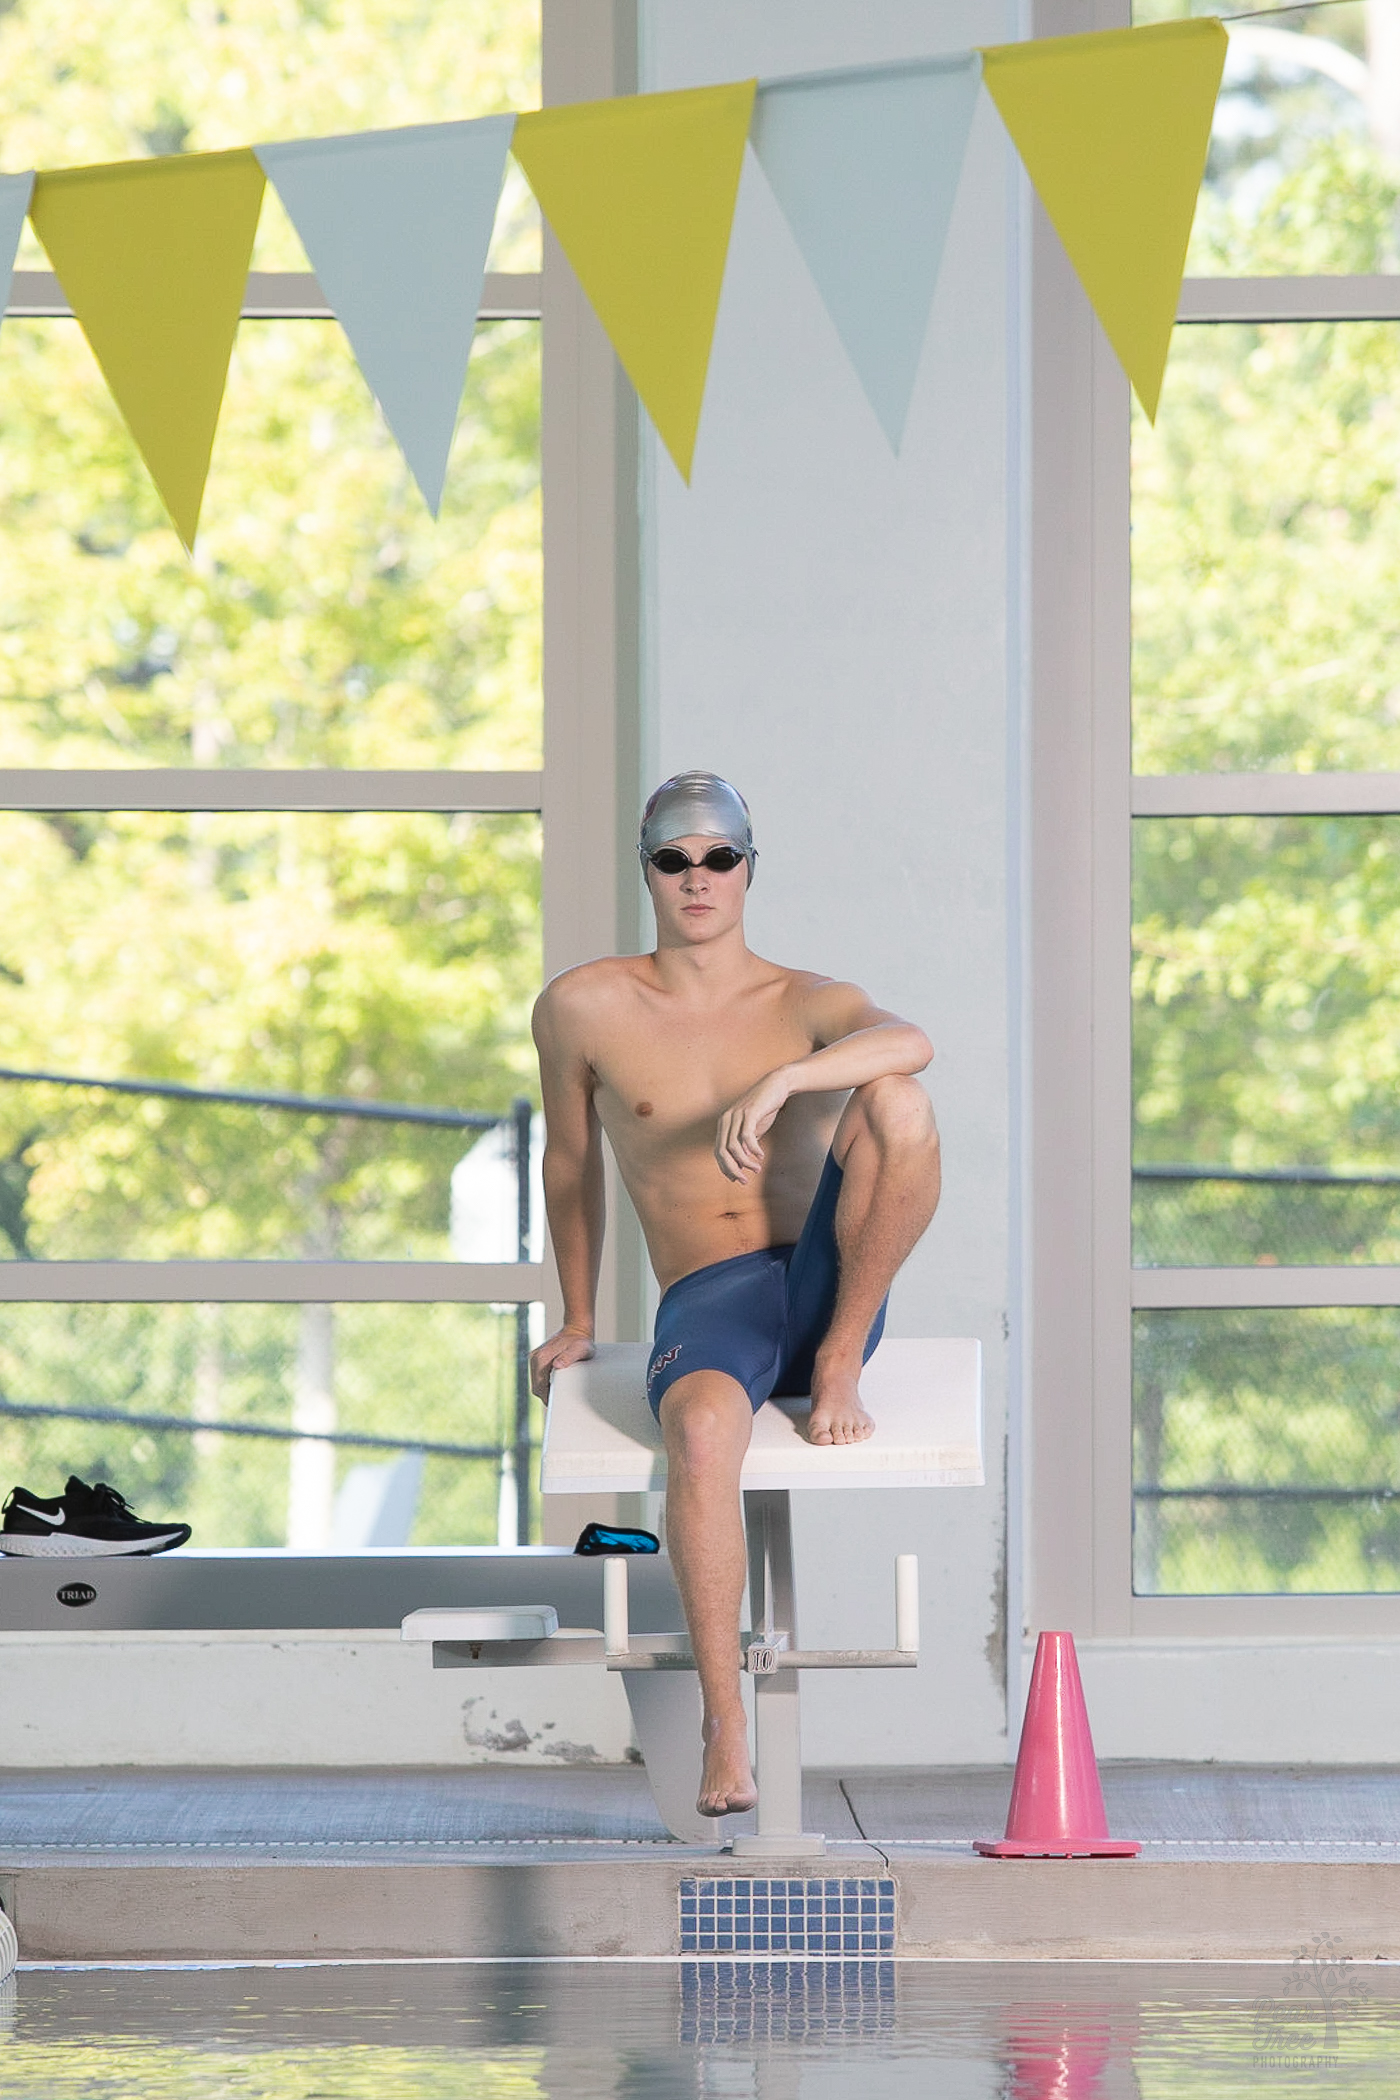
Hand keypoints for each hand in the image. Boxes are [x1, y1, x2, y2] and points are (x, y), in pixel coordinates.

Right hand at [529, 1325, 594, 1401]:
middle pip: (536, 1387)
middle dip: (546, 1395)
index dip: (547, 1398)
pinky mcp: (538, 1358)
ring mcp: (535, 1358)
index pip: (539, 1387)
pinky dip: (545, 1383)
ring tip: (559, 1393)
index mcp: (541, 1358)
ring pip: (536, 1382)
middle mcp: (535, 1358)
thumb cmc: (580, 1341)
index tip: (556, 1405)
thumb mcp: (580, 1349)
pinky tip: (556, 1384)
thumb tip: (557, 1365)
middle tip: (560, 1402)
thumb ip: (569, 1357)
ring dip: (545, 1389)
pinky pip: (538, 1376)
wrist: (576, 1330)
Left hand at [714, 1069, 791, 1183]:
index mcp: (724, 1124)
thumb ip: (744, 1146)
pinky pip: (746, 1136)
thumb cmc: (764, 1109)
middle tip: (744, 1180)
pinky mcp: (749, 1112)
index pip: (718, 1152)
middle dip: (732, 1170)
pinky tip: (760, 1155)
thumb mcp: (752, 1130)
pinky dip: (753, 1149)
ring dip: (745, 1162)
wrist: (776, 1086)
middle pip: (722, 1152)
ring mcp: (736, 1115)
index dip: (726, 1168)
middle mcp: (726, 1119)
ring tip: (756, 1168)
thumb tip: (740, 1166)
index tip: (737, 1179)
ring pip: (733, 1147)